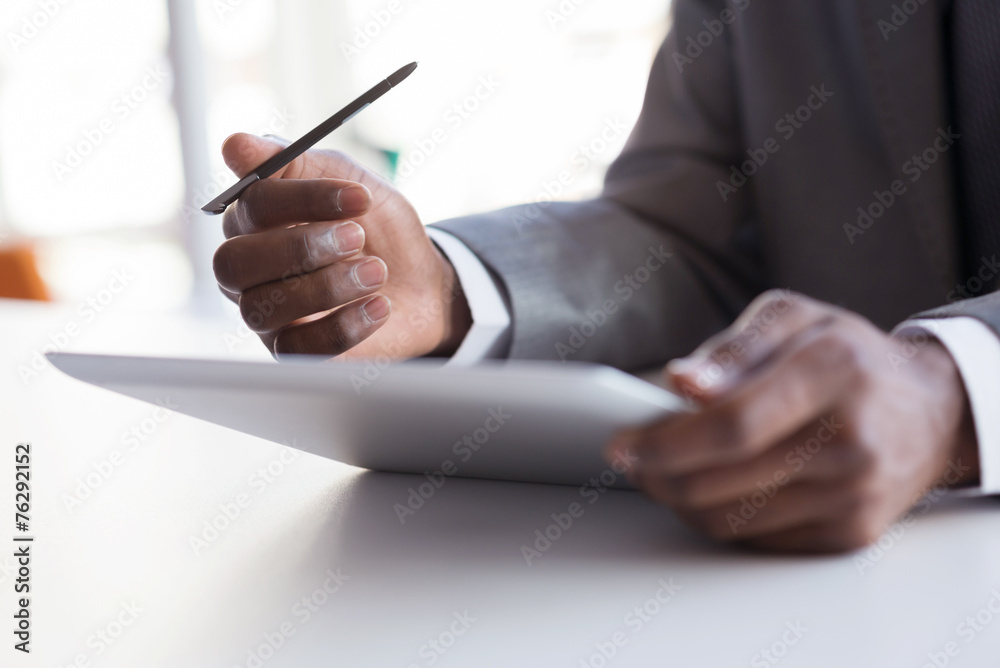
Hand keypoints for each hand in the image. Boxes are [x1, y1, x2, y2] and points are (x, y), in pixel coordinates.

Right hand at [212, 133, 471, 358]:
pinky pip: (299, 349)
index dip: (304, 198)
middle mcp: (247, 269)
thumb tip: (234, 145)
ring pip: (265, 307)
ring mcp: (265, 313)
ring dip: (327, 287)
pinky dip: (345, 325)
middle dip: (301, 248)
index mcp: (252, 220)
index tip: (358, 196)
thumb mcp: (347, 180)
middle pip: (236, 262)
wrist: (419, 280)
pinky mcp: (293, 352)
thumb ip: (294, 161)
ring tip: (377, 271)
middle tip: (357, 237)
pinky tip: (381, 306)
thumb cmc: (375, 227)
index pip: (252, 204)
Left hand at [606, 290, 979, 552]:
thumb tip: (680, 382)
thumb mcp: (794, 318)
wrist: (929, 412)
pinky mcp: (850, 533)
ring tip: (660, 472)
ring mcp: (854, 495)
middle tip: (630, 459)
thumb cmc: (848, 355)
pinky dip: (717, 517)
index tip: (621, 444)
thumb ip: (733, 346)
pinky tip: (706, 489)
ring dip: (677, 500)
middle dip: (657, 474)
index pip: (731, 425)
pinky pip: (758, 539)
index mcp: (834, 371)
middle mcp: (850, 440)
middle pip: (721, 480)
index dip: (664, 441)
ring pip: (731, 519)